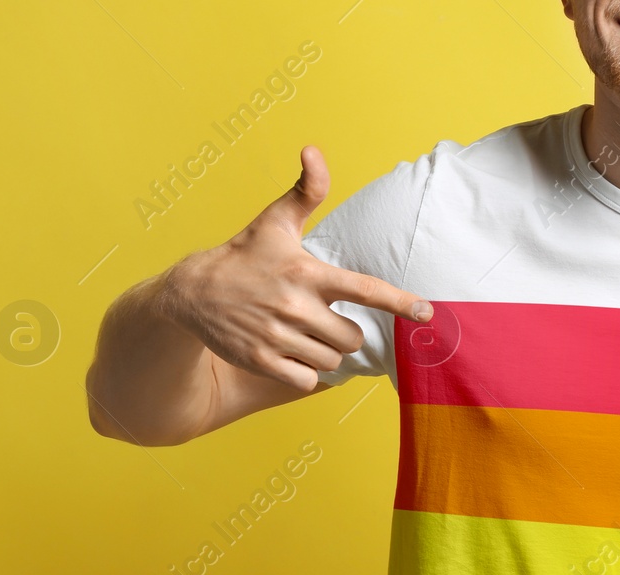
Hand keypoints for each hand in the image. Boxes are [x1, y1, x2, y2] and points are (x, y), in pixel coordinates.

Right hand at [157, 145, 432, 391]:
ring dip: (326, 353)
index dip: (400, 302)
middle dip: (345, 333)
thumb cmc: (244, 255)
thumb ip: (306, 191)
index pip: (365, 289)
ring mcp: (277, 336)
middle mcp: (295, 306)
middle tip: (324, 320)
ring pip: (332, 361)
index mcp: (307, 273)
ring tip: (304, 334)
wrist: (192, 292)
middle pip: (353, 338)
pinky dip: (305, 372)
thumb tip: (313, 150)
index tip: (427, 313)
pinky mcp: (261, 361)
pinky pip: (306, 380)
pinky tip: (291, 354)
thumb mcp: (275, 221)